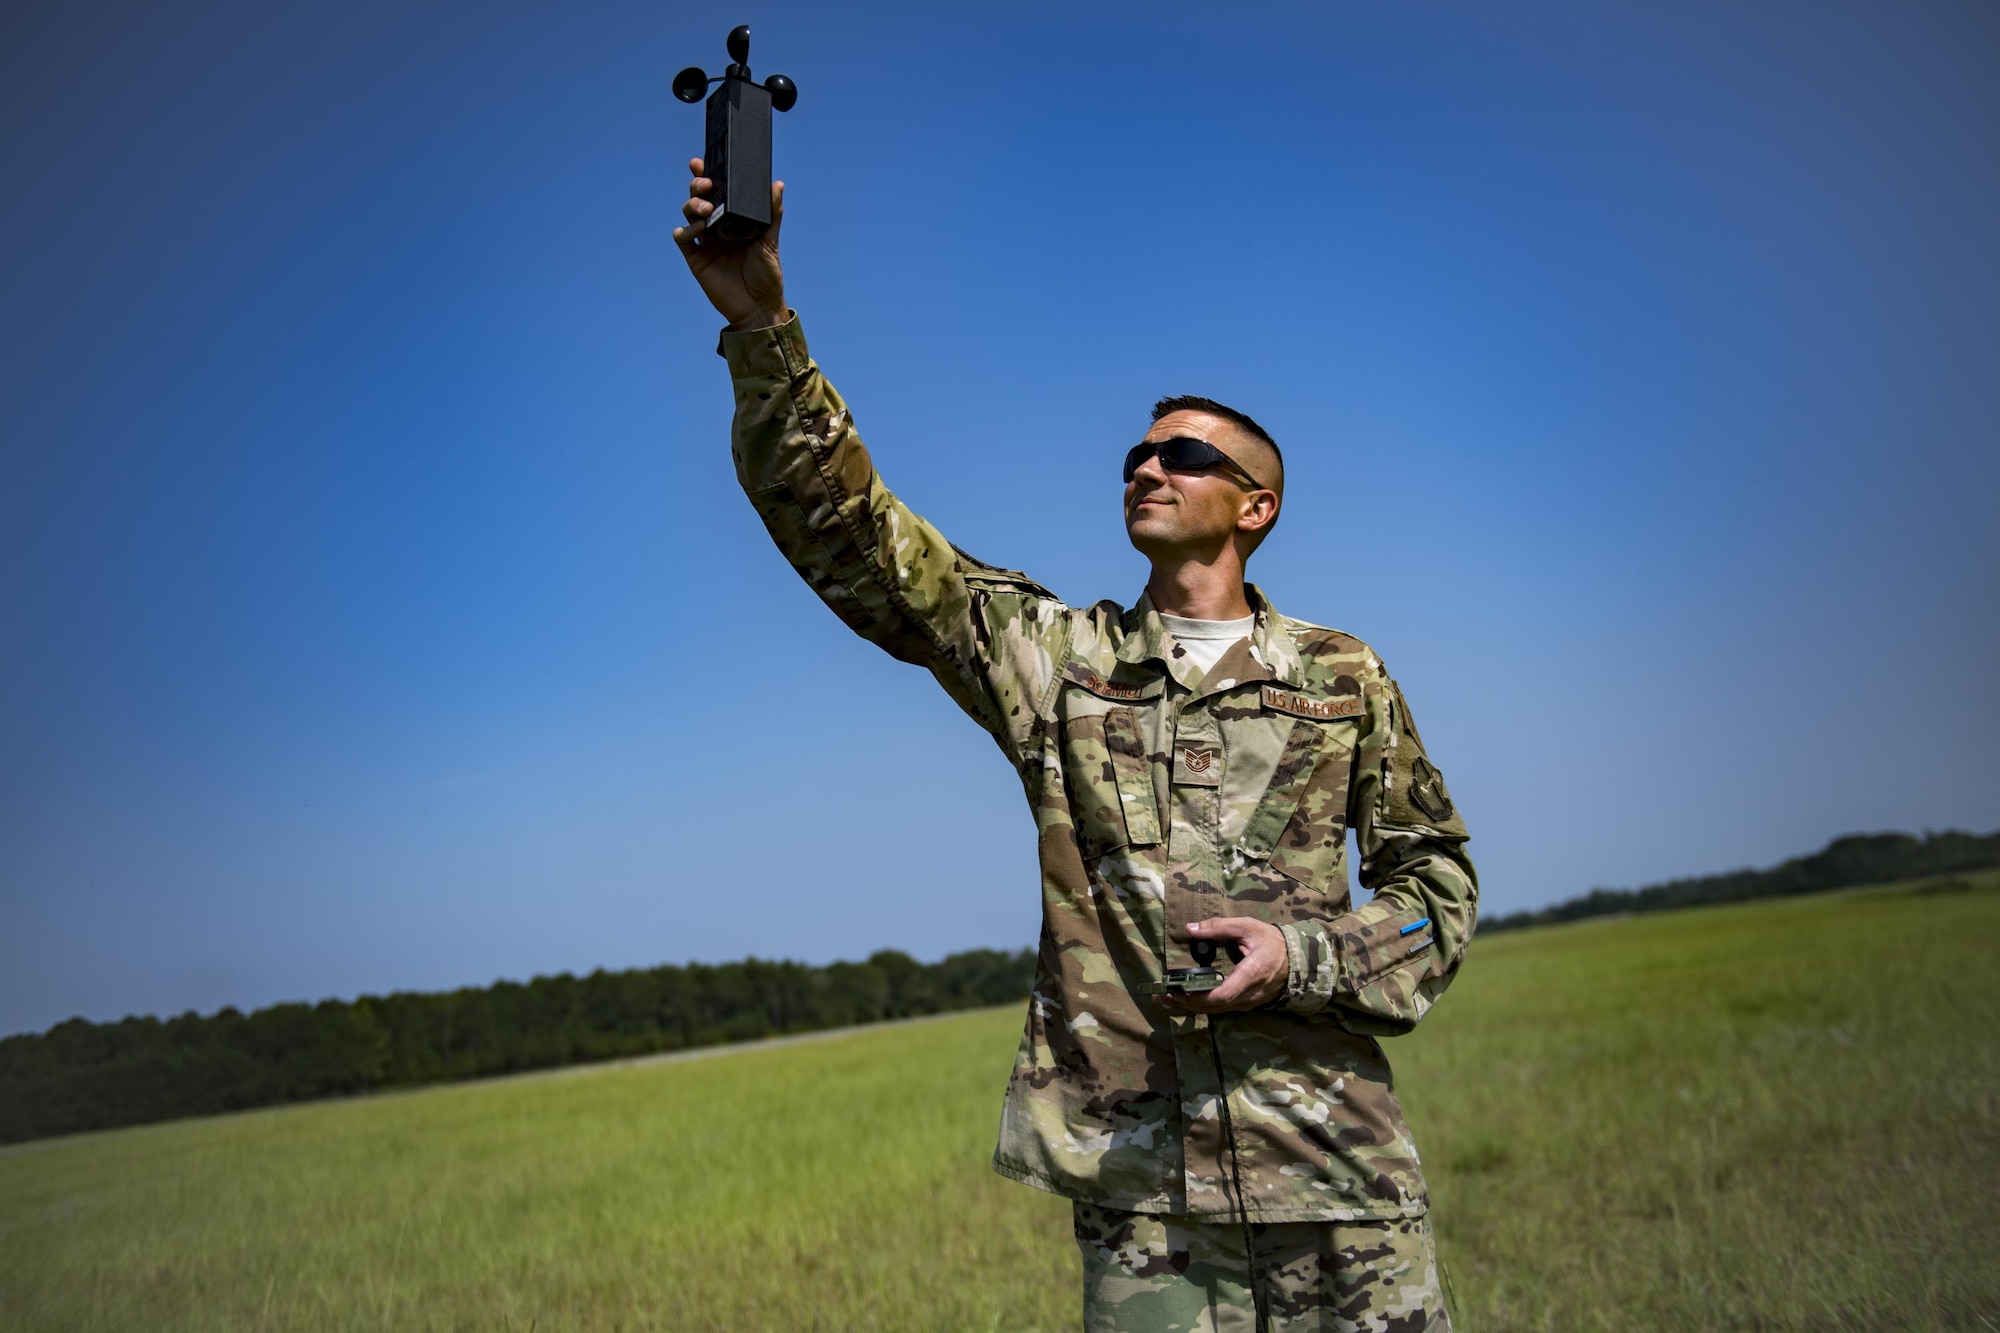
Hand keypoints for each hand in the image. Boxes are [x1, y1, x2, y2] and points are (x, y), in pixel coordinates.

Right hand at [672, 157, 786, 329]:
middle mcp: (717, 227)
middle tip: (707, 183)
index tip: (702, 162)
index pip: (718, 191)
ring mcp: (705, 242)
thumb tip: (777, 184)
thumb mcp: (770, 241)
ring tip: (707, 207)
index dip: (708, 174)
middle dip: (698, 184)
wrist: (758, 307)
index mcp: (733, 219)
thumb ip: (772, 213)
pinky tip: (700, 230)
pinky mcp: (696, 258)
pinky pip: (683, 237)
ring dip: (693, 204)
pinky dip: (687, 229)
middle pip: (699, 196)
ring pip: (688, 212)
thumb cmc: (767, 275)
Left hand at [1164, 917, 1288, 1012]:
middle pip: (1215, 1007)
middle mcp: (1250, 995)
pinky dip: (1202, 1005)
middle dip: (1186, 1003)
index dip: (1198, 997)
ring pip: (1217, 1011)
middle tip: (1161, 996)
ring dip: (1191, 1006)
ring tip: (1167, 998)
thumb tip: (1190, 928)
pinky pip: (1222, 1009)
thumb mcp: (1247, 926)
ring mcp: (1249, 1003)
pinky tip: (1186, 999)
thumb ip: (1218, 927)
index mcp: (1251, 974)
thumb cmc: (1271, 941)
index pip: (1223, 995)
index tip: (1177, 991)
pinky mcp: (1246, 1004)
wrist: (1297, 959)